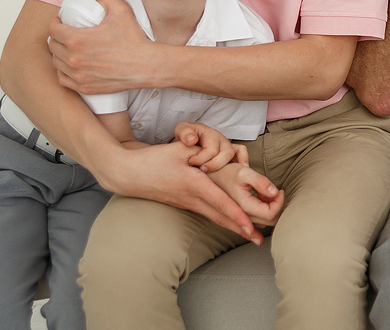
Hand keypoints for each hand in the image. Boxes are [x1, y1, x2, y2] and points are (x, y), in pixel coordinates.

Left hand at [49, 0, 155, 93]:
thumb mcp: (120, 10)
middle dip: (56, 37)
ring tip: (67, 48)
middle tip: (65, 33)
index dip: (55, 22)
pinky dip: (63, 70)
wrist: (145, 65)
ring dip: (59, 53)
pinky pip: (62, 78)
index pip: (53, 30)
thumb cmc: (134, 39)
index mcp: (77, 39)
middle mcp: (74, 58)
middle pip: (52, 45)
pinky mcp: (84, 86)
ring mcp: (78, 74)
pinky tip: (71, 64)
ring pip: (56, 62)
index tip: (60, 21)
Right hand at [96, 140, 264, 243]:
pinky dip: (223, 219)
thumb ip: (200, 150)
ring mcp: (188, 203)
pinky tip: (232, 224)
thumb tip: (216, 151)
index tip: (251, 226)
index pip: (220, 201)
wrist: (128, 174)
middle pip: (221, 216)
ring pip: (215, 217)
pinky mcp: (185, 204)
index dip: (237, 214)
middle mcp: (192, 198)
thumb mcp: (178, 149)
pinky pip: (208, 214)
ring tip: (252, 236)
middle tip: (260, 240)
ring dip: (234, 227)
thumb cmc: (153, 159)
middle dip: (242, 228)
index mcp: (194, 184)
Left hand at [174, 122, 247, 172]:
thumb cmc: (188, 135)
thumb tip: (192, 140)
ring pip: (237, 154)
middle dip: (214, 164)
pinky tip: (237, 173)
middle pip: (227, 153)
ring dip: (228, 167)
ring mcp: (229, 146)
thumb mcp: (182, 130)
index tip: (190, 162)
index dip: (201, 158)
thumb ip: (185, 132)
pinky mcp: (232, 152)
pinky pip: (242, 153)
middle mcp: (222, 140)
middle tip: (202, 170)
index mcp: (211, 134)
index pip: (211, 149)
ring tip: (216, 176)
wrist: (192, 137)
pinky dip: (243, 162)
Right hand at [209, 162, 283, 227]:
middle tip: (276, 192)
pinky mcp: (233, 218)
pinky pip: (253, 221)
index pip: (270, 214)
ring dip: (268, 209)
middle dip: (276, 206)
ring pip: (261, 222)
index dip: (279, 202)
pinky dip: (260, 211)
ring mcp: (237, 220)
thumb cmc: (223, 172)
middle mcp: (240, 218)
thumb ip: (260, 181)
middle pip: (268, 221)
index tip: (280, 190)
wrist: (202, 178)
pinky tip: (259, 198)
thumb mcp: (243, 171)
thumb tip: (275, 192)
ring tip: (266, 194)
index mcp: (243, 207)